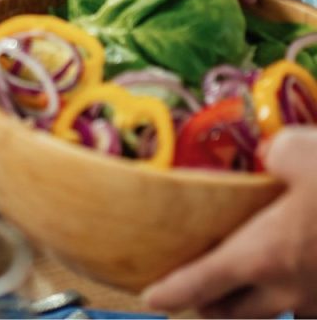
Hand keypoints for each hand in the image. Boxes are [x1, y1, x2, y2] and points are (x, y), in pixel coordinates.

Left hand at [143, 129, 316, 317]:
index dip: (169, 292)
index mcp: (261, 257)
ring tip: (248, 289)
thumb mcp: (304, 149)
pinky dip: (303, 299)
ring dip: (255, 307)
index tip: (151, 297)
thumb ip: (276, 152)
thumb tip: (275, 154)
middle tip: (195, 292)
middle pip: (230, 314)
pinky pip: (314, 307)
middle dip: (207, 306)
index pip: (198, 285)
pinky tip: (304, 275)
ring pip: (277, 316)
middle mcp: (288, 290)